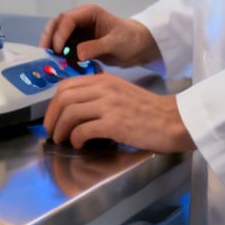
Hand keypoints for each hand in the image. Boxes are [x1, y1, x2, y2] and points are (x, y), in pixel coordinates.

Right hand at [39, 4, 160, 68]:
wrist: (139, 47)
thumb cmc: (130, 39)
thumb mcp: (115, 43)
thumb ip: (96, 47)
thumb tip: (76, 54)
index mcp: (89, 13)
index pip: (67, 19)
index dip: (59, 34)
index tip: (57, 50)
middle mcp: (80, 20)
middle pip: (57, 24)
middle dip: (49, 37)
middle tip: (45, 53)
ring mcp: (79, 32)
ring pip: (58, 36)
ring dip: (53, 47)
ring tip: (51, 61)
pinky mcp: (79, 43)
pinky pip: (65, 48)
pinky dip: (61, 56)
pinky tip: (61, 65)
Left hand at [43, 73, 195, 153]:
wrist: (173, 120)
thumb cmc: (148, 110)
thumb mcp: (120, 92)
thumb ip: (99, 95)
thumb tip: (75, 109)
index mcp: (103, 80)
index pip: (66, 86)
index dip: (53, 104)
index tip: (52, 118)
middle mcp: (103, 89)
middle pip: (64, 98)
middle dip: (52, 118)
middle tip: (52, 133)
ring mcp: (109, 105)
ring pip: (70, 113)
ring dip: (61, 130)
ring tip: (63, 141)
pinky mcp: (115, 124)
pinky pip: (83, 130)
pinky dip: (76, 139)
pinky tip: (80, 145)